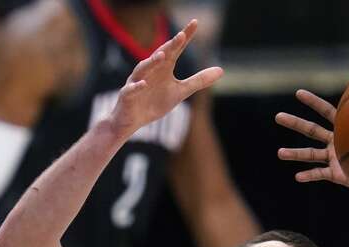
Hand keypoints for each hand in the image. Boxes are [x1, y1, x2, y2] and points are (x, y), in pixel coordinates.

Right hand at [104, 20, 222, 138]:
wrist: (131, 121)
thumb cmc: (154, 103)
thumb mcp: (180, 92)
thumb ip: (198, 80)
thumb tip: (221, 70)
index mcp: (163, 67)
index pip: (176, 49)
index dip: (185, 36)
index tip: (195, 23)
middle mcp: (150, 71)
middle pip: (160, 55)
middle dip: (169, 46)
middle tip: (181, 36)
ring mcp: (136, 82)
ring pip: (143, 69)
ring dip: (152, 62)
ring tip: (162, 56)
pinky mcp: (127, 96)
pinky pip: (131, 89)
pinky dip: (137, 86)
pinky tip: (144, 84)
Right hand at [275, 90, 348, 192]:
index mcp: (347, 129)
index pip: (328, 112)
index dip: (314, 102)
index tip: (298, 93)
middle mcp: (336, 141)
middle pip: (312, 130)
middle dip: (295, 123)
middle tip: (278, 117)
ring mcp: (333, 158)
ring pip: (310, 154)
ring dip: (295, 153)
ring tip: (280, 153)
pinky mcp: (335, 174)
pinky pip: (319, 174)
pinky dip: (309, 175)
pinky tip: (298, 177)